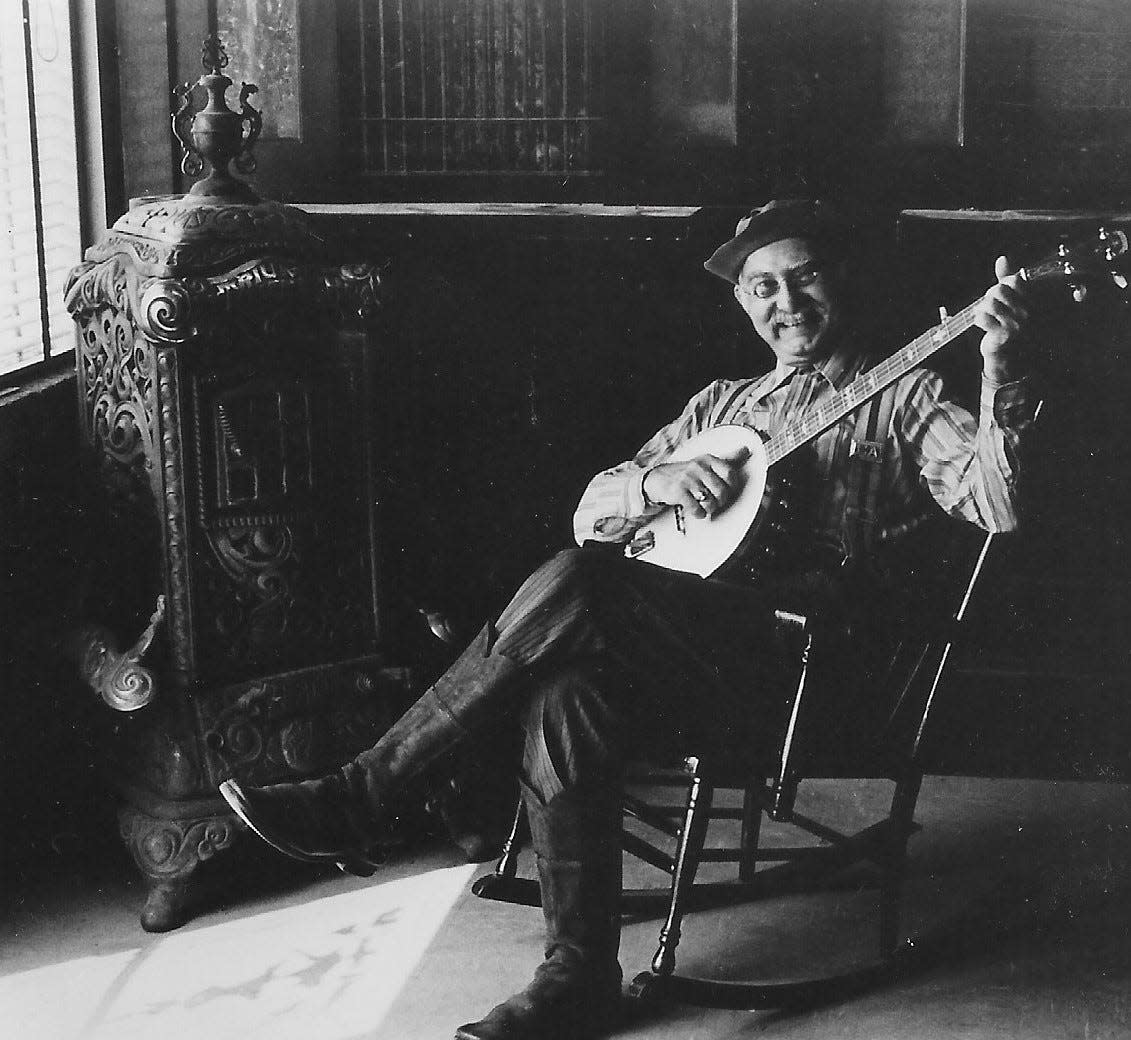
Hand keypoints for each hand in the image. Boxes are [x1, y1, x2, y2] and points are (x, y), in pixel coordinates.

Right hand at [643, 448, 749, 518]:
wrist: (658, 479)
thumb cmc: (686, 473)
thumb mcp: (706, 463)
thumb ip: (728, 459)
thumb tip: (746, 450)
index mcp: (708, 460)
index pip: (730, 473)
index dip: (732, 486)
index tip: (727, 490)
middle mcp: (698, 467)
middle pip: (722, 491)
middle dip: (720, 501)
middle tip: (714, 501)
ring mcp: (688, 479)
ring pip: (710, 501)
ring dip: (709, 508)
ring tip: (705, 506)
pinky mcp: (678, 491)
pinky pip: (696, 508)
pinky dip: (698, 513)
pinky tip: (696, 510)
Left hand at [973, 255, 1029, 382]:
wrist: (1005, 351)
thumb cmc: (1005, 321)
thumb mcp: (1009, 298)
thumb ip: (1005, 278)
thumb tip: (1002, 258)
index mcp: (1029, 300)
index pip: (1013, 280)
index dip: (1002, 284)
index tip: (1002, 295)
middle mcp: (1025, 311)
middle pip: (998, 290)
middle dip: (989, 296)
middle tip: (990, 306)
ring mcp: (1015, 325)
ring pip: (989, 304)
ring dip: (982, 308)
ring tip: (986, 315)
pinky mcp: (1002, 336)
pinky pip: (982, 318)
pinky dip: (978, 319)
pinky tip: (984, 324)